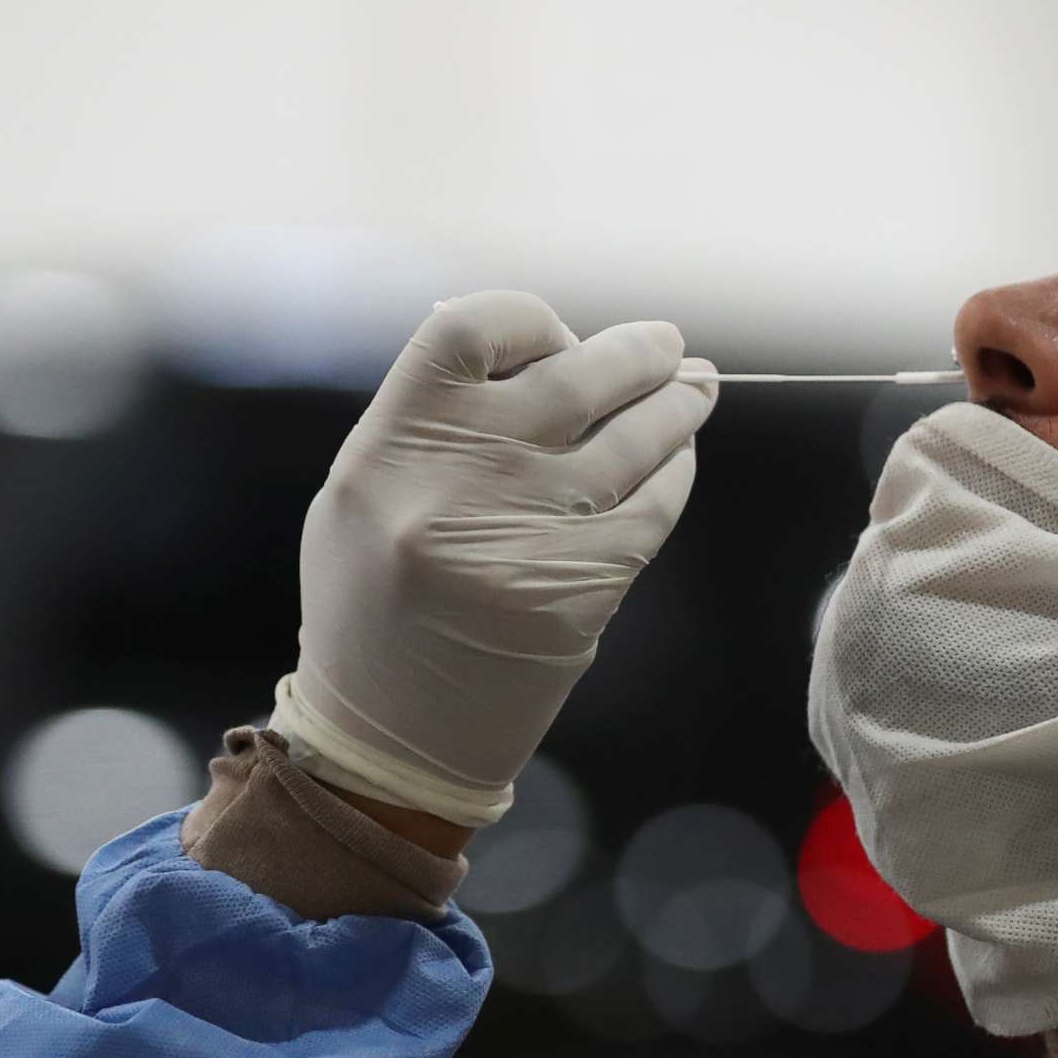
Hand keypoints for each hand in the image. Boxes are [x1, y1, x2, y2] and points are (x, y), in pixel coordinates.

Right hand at [270, 291, 716, 828]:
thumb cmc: (373, 607)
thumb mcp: (363, 497)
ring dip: (677, 403)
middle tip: (665, 347)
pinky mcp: (581, 587)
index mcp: (389, 448)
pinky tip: (677, 462)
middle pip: (574, 374)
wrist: (390, 738)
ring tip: (695, 386)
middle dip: (636, 352)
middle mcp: (458, 481)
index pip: (470, 328)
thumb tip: (528, 349)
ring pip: (632, 436)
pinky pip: (652, 505)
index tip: (556, 335)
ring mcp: (526, 534)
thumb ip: (429, 420)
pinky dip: (674, 473)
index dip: (528, 320)